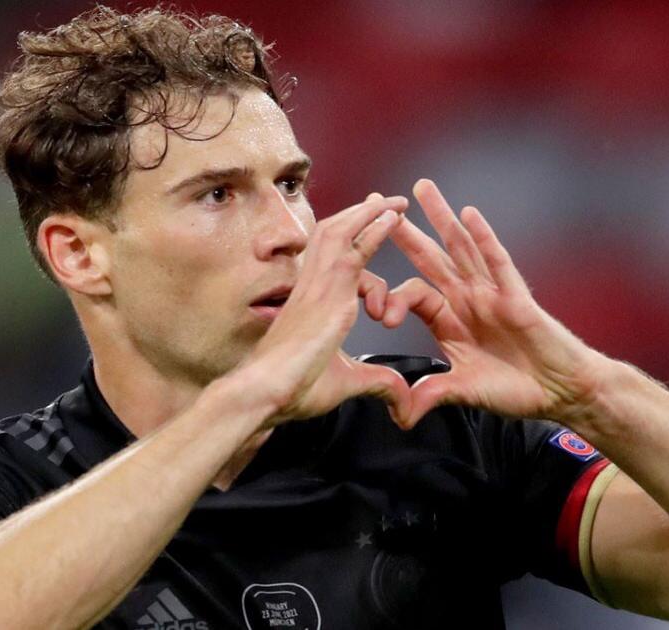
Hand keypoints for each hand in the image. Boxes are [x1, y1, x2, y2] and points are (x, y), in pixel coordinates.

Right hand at [238, 193, 412, 426]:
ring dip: (368, 213)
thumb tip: (402, 399)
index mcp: (310, 301)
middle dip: (358, 215)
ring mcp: (318, 285)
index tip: (371, 233)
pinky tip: (393, 217)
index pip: (334, 261)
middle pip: (332, 234)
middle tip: (383, 202)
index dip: (355, 244)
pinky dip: (374, 229)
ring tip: (393, 202)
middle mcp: (312, 286)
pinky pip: (354, 249)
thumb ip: (378, 383)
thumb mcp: (347, 382)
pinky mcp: (329, 291)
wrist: (266, 391)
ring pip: (341, 232)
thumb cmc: (294, 388)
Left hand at [385, 179, 611, 426]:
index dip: (391, 297)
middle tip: (378, 198)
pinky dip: (483, 237)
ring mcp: (492, 293)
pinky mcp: (516, 296)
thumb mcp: (464, 392)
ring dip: (441, 217)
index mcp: (450, 320)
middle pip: (431, 257)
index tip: (380, 315)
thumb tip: (400, 416)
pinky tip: (469, 214)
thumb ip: (431, 396)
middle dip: (405, 230)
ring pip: (462, 248)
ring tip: (421, 188)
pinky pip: (497, 261)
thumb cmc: (517, 389)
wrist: (560, 392)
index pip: (412, 293)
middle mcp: (467, 299)